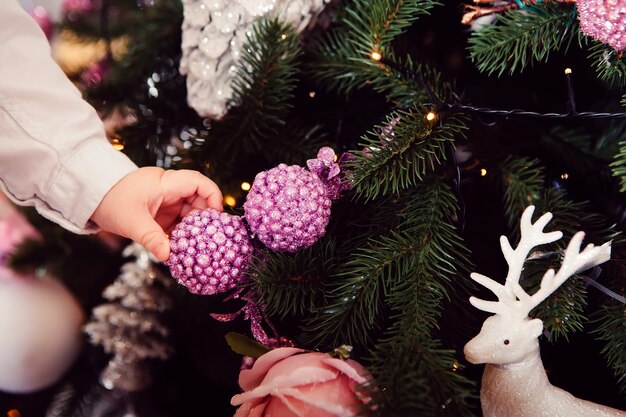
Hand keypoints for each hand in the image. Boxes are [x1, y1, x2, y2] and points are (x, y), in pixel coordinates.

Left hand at [91, 167, 222, 261]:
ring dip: (193, 229)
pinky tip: (182, 249)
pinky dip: (181, 235)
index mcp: (165, 183)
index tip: (216, 215)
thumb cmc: (110, 201)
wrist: (90, 196)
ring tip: (195, 246)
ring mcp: (165, 202)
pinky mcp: (160, 213)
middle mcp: (169, 190)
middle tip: (207, 237)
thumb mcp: (132, 222)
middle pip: (198, 199)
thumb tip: (168, 256)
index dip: (212, 195)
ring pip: (189, 213)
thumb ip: (152, 239)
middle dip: (204, 218)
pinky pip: (177, 223)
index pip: (198, 182)